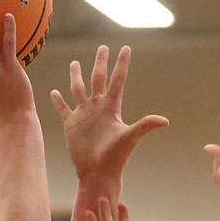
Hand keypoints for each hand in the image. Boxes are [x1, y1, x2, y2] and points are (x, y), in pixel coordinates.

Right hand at [51, 45, 168, 180]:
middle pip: (98, 78)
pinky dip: (58, 101)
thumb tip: (165, 121)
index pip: (118, 80)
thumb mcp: (130, 138)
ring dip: (76, 76)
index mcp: (111, 107)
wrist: (97, 173)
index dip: (121, 64)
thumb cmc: (115, 158)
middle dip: (100, 63)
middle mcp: (97, 107)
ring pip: (79, 89)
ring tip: (75, 63)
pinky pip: (63, 108)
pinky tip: (54, 92)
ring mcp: (84, 115)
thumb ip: (145, 125)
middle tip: (103, 47)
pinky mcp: (71, 125)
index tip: (126, 48)